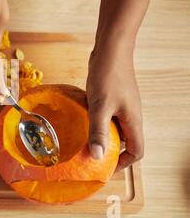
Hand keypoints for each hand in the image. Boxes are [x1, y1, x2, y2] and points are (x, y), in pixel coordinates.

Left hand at [86, 46, 143, 170]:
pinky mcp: (113, 97)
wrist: (111, 49)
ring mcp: (122, 105)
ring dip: (101, 135)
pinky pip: (107, 116)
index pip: (136, 151)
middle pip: (125, 142)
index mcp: (133, 121)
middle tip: (89, 155)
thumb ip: (99, 132)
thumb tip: (98, 157)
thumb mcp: (100, 107)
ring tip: (83, 140)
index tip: (105, 168)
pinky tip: (82, 119)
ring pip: (114, 128)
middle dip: (109, 151)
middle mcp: (130, 115)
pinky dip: (97, 121)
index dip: (123, 164)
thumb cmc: (108, 76)